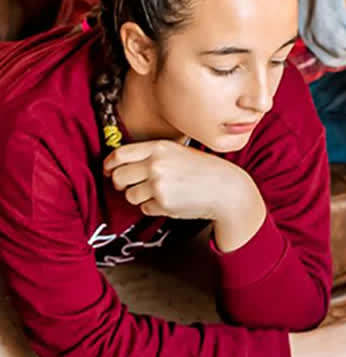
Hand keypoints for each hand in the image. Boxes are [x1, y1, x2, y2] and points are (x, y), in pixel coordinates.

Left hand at [104, 140, 257, 222]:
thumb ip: (152, 155)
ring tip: (159, 194)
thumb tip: (123, 165)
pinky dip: (154, 208)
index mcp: (158, 148)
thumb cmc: (204, 171)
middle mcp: (155, 164)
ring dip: (140, 198)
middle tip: (129, 187)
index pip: (119, 155)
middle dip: (121, 185)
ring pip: (130, 195)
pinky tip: (170, 202)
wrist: (225, 189)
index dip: (110, 165)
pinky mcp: (163, 203)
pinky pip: (145, 208)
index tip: (110, 171)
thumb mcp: (178, 152)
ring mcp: (158, 184)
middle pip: (119, 177)